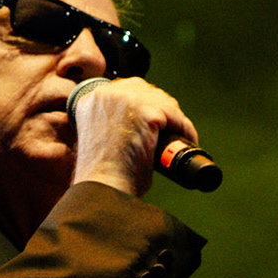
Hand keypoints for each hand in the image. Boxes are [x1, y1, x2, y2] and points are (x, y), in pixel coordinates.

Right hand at [69, 78, 197, 197]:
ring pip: (162, 101)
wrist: (103, 187)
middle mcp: (106, 94)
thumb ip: (109, 126)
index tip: (153, 120)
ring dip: (174, 118)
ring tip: (180, 136)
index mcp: (90, 100)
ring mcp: (126, 100)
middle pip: (145, 90)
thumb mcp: (97, 139)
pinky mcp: (146, 112)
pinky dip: (183, 128)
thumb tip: (134, 127)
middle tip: (169, 128)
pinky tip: (186, 139)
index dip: (143, 103)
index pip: (125, 90)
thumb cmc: (101, 175)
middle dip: (161, 107)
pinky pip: (174, 115)